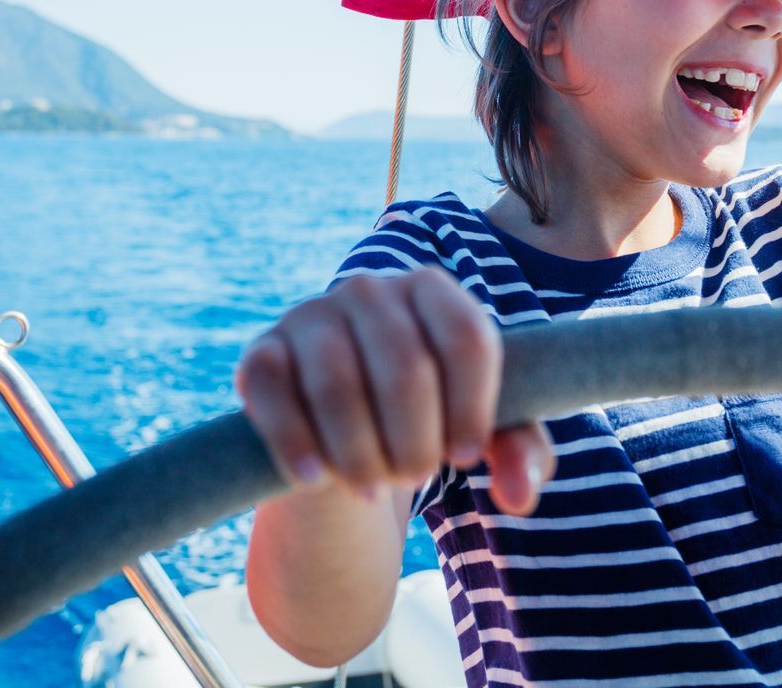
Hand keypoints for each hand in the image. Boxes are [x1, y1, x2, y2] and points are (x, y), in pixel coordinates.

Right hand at [236, 267, 555, 514]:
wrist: (341, 434)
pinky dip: (294, 441)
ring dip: (359, 452)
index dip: (473, 407)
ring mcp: (310, 316)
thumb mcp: (480, 433)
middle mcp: (370, 290)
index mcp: (432, 290)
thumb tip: (517, 493)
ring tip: (372, 487)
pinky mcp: (261, 354)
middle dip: (415, 442)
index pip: (467, 338)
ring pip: (338, 385)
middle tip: (415, 478)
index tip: (467, 457)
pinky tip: (314, 477)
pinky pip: (273, 393)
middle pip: (406, 368)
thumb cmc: (427, 421)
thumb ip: (520, 455)